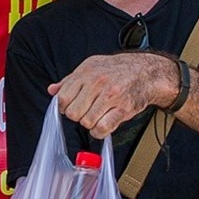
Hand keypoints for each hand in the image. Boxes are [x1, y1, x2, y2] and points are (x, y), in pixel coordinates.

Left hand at [48, 53, 178, 137]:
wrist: (146, 71)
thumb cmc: (117, 70)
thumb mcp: (91, 67)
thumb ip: (70, 80)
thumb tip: (52, 90)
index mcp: (86, 73)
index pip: (63, 98)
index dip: (65, 106)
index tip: (72, 106)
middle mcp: (97, 83)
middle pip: (73, 113)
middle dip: (77, 116)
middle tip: (86, 111)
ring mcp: (111, 96)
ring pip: (86, 122)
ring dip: (90, 123)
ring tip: (97, 116)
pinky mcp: (123, 109)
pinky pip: (102, 128)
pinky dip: (100, 132)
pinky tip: (102, 125)